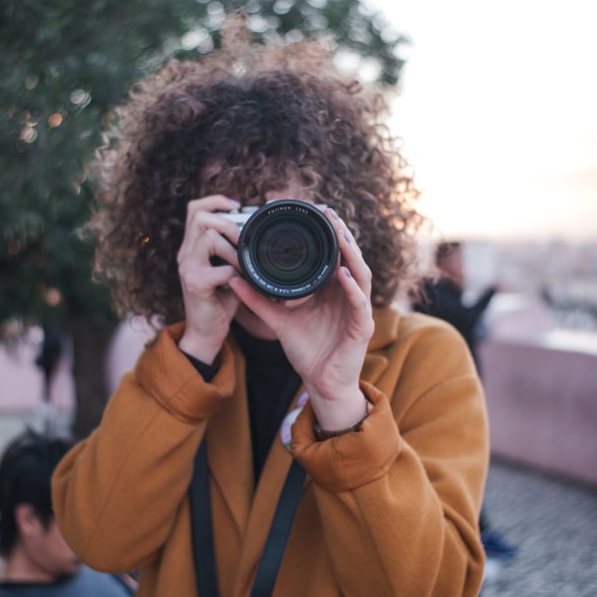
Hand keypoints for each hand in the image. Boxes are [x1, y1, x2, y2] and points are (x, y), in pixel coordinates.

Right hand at [175, 195, 243, 363]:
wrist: (206, 333)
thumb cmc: (220, 300)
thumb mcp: (227, 269)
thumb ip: (234, 251)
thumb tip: (257, 232)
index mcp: (191, 247)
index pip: (195, 209)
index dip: (215, 201)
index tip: (237, 205)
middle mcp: (185, 254)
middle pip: (199, 215)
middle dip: (227, 222)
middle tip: (241, 240)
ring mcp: (187, 268)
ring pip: (209, 237)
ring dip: (232, 250)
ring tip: (240, 265)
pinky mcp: (195, 284)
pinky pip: (221, 269)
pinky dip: (235, 274)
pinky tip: (238, 283)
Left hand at [229, 208, 372, 429]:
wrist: (321, 384)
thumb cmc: (306, 351)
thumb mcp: (278, 321)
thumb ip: (257, 300)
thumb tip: (234, 279)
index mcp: (331, 290)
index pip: (333, 255)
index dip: (327, 234)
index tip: (315, 213)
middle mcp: (348, 294)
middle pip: (350, 258)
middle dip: (341, 234)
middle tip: (328, 212)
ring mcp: (358, 309)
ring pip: (360, 273)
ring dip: (351, 252)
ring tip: (339, 232)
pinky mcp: (362, 326)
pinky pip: (360, 302)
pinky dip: (352, 286)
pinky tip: (342, 273)